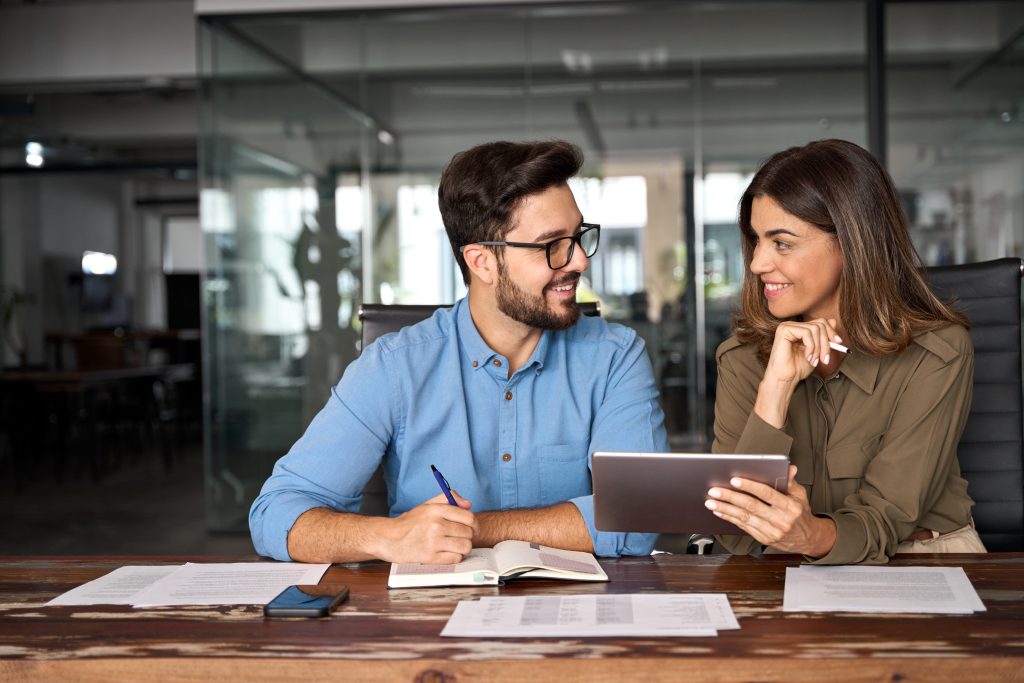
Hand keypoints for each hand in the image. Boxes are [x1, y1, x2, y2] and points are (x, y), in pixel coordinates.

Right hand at [379, 490, 477, 563]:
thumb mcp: (427, 504)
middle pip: (468, 533)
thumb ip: (448, 498)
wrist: (390, 539)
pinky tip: (449, 553)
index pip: (468, 517)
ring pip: (465, 547)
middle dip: (468, 536)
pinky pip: (456, 558)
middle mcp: (436, 525)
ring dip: (464, 548)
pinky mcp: (431, 557)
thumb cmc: (410, 523)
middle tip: (461, 537)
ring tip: (457, 546)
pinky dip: (456, 557)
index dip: (473, 524)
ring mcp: (434, 542)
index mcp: (436, 510)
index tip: (471, 528)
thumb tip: (468, 504)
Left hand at [704, 466, 835, 556]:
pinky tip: (719, 511)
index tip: (734, 480)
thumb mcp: (800, 495)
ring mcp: (771, 531)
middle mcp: (780, 520)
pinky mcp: (763, 538)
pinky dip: (729, 518)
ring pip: (744, 518)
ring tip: (710, 500)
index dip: (750, 486)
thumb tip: (788, 466)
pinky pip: (743, 527)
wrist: (808, 539)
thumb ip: (790, 481)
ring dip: (725, 508)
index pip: (767, 494)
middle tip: (714, 490)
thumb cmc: (801, 513)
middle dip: (730, 497)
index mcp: (790, 507)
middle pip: (751, 506)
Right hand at [765, 318, 842, 384]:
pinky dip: (811, 347)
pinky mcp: (784, 330)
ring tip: (815, 360)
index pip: (820, 322)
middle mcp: (792, 325)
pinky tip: (807, 357)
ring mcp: (787, 326)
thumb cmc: (798, 368)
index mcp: (799, 329)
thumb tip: (834, 320)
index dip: (831, 332)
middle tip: (825, 359)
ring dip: (818, 348)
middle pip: (819, 325)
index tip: (838, 343)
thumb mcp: (816, 351)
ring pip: (814, 329)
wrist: (785, 379)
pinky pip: (806, 333)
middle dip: (825, 343)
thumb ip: (823, 337)